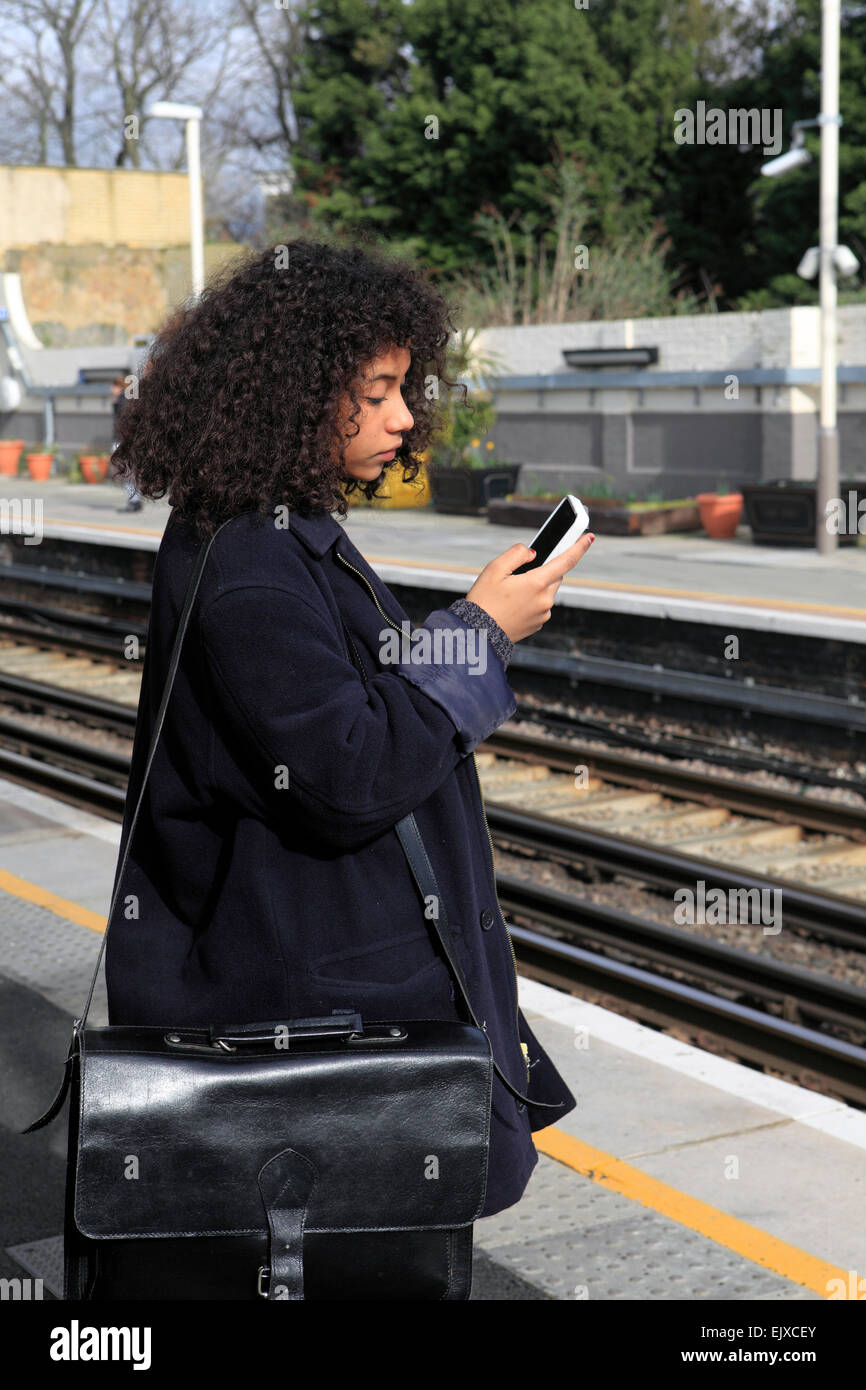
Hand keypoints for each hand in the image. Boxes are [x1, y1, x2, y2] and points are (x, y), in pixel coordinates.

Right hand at [464, 533, 594, 642]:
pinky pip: (541, 606)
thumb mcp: (494, 569)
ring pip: (547, 592)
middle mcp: (545, 599)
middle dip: (543, 571)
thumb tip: (533, 553)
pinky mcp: (539, 624)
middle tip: (520, 574)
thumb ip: (516, 554)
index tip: (589, 537)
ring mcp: (544, 613)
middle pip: (554, 576)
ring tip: (510, 594)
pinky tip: (513, 605)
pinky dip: (531, 601)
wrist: (478, 633)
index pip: (566, 561)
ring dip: (536, 587)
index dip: (579, 547)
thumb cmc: (483, 601)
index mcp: (536, 583)